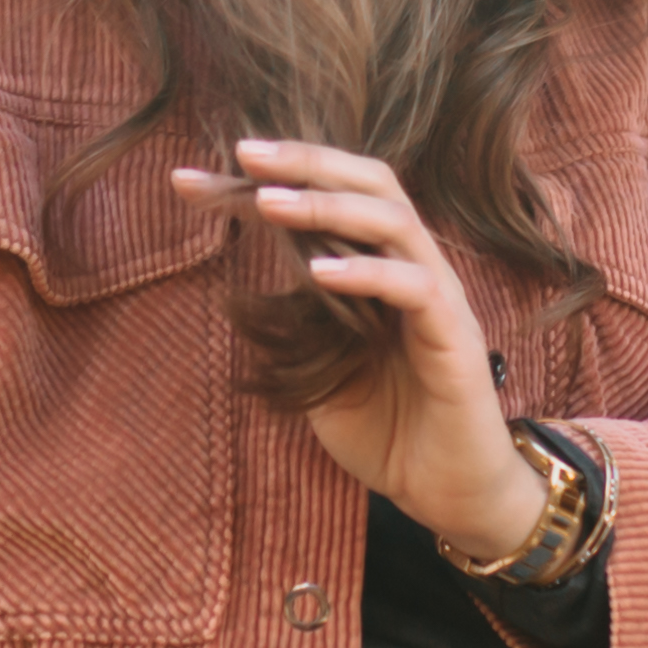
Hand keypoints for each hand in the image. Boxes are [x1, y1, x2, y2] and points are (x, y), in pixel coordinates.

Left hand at [177, 136, 548, 559]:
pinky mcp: (456, 338)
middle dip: (305, 161)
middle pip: (371, 181)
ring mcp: (439, 298)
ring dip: (328, 205)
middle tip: (244, 153)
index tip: (192, 181)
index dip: (263, 184)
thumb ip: (296, 323)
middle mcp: (413, 267)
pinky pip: (415, 287)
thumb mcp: (319, 368)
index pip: (327, 199)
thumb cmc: (386, 429)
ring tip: (269, 202)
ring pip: (394, 221)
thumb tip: (245, 288)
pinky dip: (366, 273)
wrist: (446, 493)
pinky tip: (319, 273)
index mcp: (380, 267)